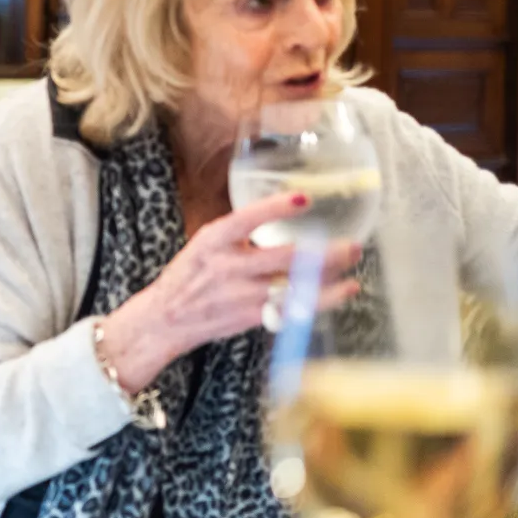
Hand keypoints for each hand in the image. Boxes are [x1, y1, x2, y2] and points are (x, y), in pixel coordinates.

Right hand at [98, 191, 360, 393]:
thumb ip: (239, 235)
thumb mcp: (206, 245)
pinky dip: (320, 301)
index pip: (247, 219)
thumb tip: (281, 216)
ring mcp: (241, 295)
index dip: (276, 209)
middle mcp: (228, 267)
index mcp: (213, 240)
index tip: (304, 199)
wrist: (166, 318)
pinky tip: (341, 292)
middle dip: (322, 253)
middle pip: (283, 259)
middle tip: (351, 244)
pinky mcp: (251, 317)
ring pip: (294, 287)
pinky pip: (293, 309)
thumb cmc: (190, 276)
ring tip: (352, 268)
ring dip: (328, 279)